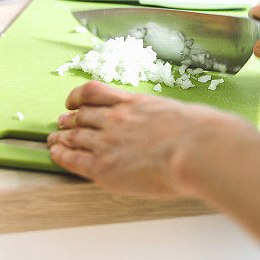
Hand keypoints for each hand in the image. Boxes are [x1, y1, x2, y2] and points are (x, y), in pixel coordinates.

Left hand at [47, 80, 257, 196]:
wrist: (200, 149)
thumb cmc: (205, 133)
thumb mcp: (189, 115)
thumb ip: (178, 119)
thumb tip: (198, 124)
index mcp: (136, 102)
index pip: (96, 92)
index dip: (79, 97)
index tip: (74, 102)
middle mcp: (117, 118)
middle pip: (81, 114)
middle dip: (69, 119)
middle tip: (62, 122)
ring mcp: (108, 141)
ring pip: (73, 134)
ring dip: (61, 136)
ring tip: (54, 139)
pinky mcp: (104, 166)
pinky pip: (72, 158)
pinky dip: (60, 154)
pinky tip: (54, 153)